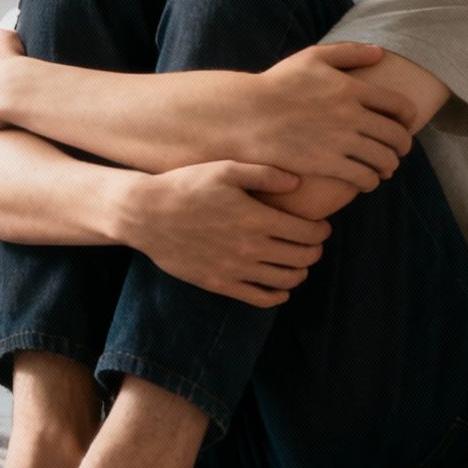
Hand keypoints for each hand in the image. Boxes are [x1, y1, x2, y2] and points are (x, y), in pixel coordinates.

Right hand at [116, 160, 328, 307]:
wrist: (145, 214)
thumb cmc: (184, 186)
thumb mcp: (224, 169)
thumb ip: (264, 174)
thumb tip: (297, 182)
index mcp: (257, 219)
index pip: (309, 233)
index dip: (322, 231)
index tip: (320, 226)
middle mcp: (251, 248)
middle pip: (303, 258)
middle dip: (315, 250)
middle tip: (311, 242)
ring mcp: (235, 269)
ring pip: (286, 280)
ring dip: (300, 271)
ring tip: (297, 261)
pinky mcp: (219, 283)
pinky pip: (260, 298)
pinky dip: (278, 295)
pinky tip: (280, 287)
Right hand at [248, 43, 417, 189]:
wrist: (247, 115)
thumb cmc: (277, 85)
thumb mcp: (312, 58)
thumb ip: (349, 52)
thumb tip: (380, 53)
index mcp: (352, 88)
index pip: (400, 106)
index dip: (408, 118)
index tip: (405, 124)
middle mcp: (352, 115)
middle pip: (397, 136)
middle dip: (403, 146)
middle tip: (399, 151)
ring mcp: (340, 141)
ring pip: (384, 159)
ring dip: (389, 165)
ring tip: (384, 168)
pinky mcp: (327, 164)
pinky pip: (363, 177)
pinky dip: (370, 181)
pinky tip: (365, 181)